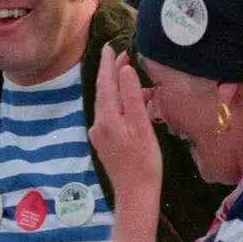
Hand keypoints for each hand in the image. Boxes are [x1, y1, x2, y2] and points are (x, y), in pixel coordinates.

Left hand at [90, 45, 162, 207]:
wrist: (135, 194)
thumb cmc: (144, 161)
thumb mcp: (141, 125)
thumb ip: (132, 96)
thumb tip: (124, 69)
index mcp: (107, 118)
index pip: (105, 83)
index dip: (108, 64)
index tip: (110, 47)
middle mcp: (98, 124)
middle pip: (104, 92)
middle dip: (113, 74)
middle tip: (123, 56)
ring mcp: (100, 135)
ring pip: (108, 105)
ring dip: (120, 91)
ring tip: (138, 82)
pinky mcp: (105, 144)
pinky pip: (111, 117)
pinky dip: (121, 106)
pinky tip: (135, 107)